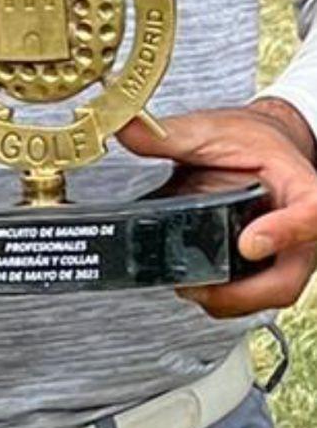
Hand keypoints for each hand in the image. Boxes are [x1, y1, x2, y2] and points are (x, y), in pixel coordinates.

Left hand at [120, 103, 316, 317]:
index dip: (285, 232)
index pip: (310, 213)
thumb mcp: (216, 130)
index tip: (249, 241)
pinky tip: (195, 280)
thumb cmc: (255, 141)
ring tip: (185, 282)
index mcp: (300, 187)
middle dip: (239, 292)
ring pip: (269, 294)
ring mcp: (289, 254)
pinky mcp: (272, 270)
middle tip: (193, 284)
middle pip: (287, 277)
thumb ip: (173, 135)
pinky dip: (224, 294)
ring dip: (226, 298)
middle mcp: (302, 230)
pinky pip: (255, 295)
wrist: (269, 148)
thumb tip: (128, 129)